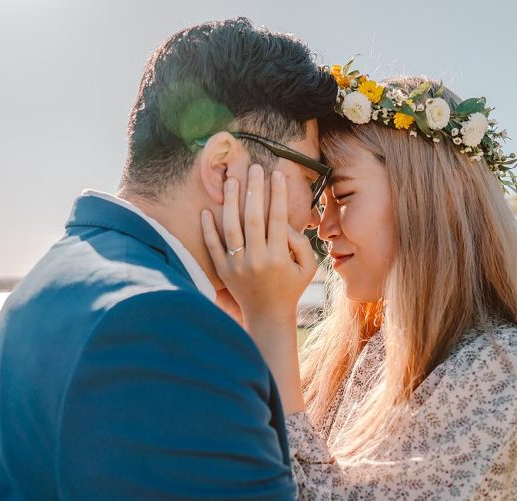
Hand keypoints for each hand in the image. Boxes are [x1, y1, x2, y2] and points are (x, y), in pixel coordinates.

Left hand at [201, 164, 316, 322]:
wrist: (268, 316)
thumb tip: (284, 224)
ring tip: (231, 180)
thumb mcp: (308, 267)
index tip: (276, 174)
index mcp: (279, 257)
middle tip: (254, 168)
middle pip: (252, 217)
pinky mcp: (223, 271)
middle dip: (254, 189)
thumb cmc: (291, 287)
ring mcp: (237, 265)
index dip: (277, 194)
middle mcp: (257, 260)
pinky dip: (207, 229)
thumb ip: (301, 243)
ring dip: (231, 201)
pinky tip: (207, 210)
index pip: (277, 218)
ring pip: (230, 227)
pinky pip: (212, 246)